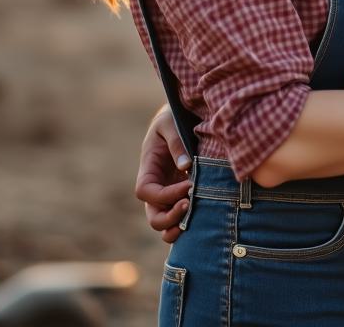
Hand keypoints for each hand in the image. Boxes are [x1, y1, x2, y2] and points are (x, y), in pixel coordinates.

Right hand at [134, 104, 190, 242]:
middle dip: (168, 217)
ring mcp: (167, 191)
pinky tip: (196, 224)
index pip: (146, 191)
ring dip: (174, 226)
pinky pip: (178, 215)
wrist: (179, 116)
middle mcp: (156, 184)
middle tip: (189, 206)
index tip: (189, 185)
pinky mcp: (181, 192)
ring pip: (164, 220)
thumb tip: (185, 166)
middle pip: (153, 213)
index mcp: (148, 168)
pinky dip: (183, 223)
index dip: (165, 195)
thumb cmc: (172, 117)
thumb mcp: (170, 124)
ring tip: (191, 222)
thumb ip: (176, 143)